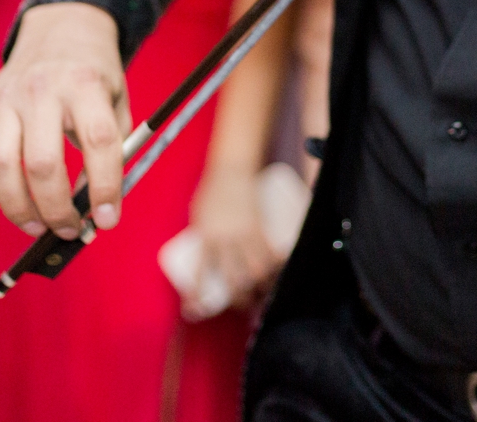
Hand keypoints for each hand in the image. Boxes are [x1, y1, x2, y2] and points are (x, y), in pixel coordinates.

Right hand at [0, 2, 127, 242]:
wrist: (62, 29)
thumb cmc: (94, 76)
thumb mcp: (118, 102)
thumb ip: (112, 151)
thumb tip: (94, 211)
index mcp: (85, 84)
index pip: (98, 141)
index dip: (105, 186)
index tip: (108, 220)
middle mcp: (41, 89)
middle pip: (42, 162)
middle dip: (56, 208)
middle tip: (69, 228)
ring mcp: (5, 98)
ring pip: (1, 166)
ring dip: (20, 210)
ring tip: (38, 228)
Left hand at [188, 163, 279, 312]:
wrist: (232, 168)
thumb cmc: (213, 191)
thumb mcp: (199, 216)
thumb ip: (203, 237)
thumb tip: (205, 262)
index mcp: (206, 236)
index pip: (201, 272)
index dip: (198, 294)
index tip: (194, 310)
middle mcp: (227, 237)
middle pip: (235, 279)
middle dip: (240, 299)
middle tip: (242, 304)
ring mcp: (246, 232)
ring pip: (257, 269)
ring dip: (261, 287)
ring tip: (262, 293)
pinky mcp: (262, 226)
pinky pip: (274, 252)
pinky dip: (279, 266)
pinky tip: (282, 274)